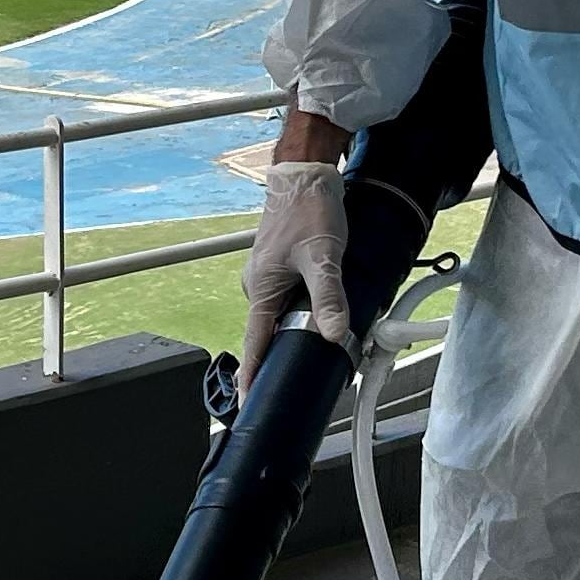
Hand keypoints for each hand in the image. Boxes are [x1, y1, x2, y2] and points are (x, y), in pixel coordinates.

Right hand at [240, 158, 351, 385]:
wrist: (305, 174)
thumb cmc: (308, 210)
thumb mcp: (323, 256)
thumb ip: (329, 296)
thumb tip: (334, 334)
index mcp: (260, 288)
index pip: (254, 343)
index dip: (252, 376)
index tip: (245, 405)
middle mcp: (258, 285)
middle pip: (266, 333)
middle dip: (276, 359)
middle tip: (289, 386)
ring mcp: (267, 276)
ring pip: (278, 316)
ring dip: (291, 334)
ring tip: (308, 354)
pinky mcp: (279, 267)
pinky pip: (285, 300)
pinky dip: (297, 313)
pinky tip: (315, 316)